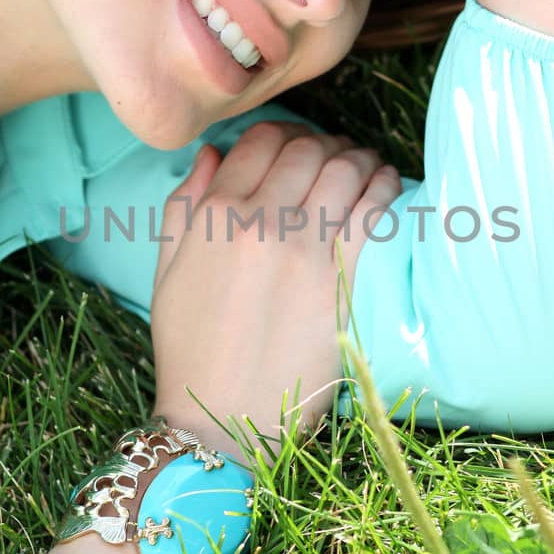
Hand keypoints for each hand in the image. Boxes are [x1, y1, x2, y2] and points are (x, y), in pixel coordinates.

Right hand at [150, 122, 402, 465]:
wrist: (220, 420)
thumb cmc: (190, 349)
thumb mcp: (167, 272)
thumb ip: (182, 206)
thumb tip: (213, 153)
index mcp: (214, 215)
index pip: (260, 141)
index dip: (284, 133)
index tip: (299, 145)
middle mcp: (259, 223)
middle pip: (307, 149)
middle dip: (325, 144)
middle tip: (336, 156)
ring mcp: (304, 250)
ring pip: (344, 169)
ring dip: (359, 159)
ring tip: (365, 166)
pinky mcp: (342, 281)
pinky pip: (374, 211)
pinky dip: (384, 187)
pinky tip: (386, 186)